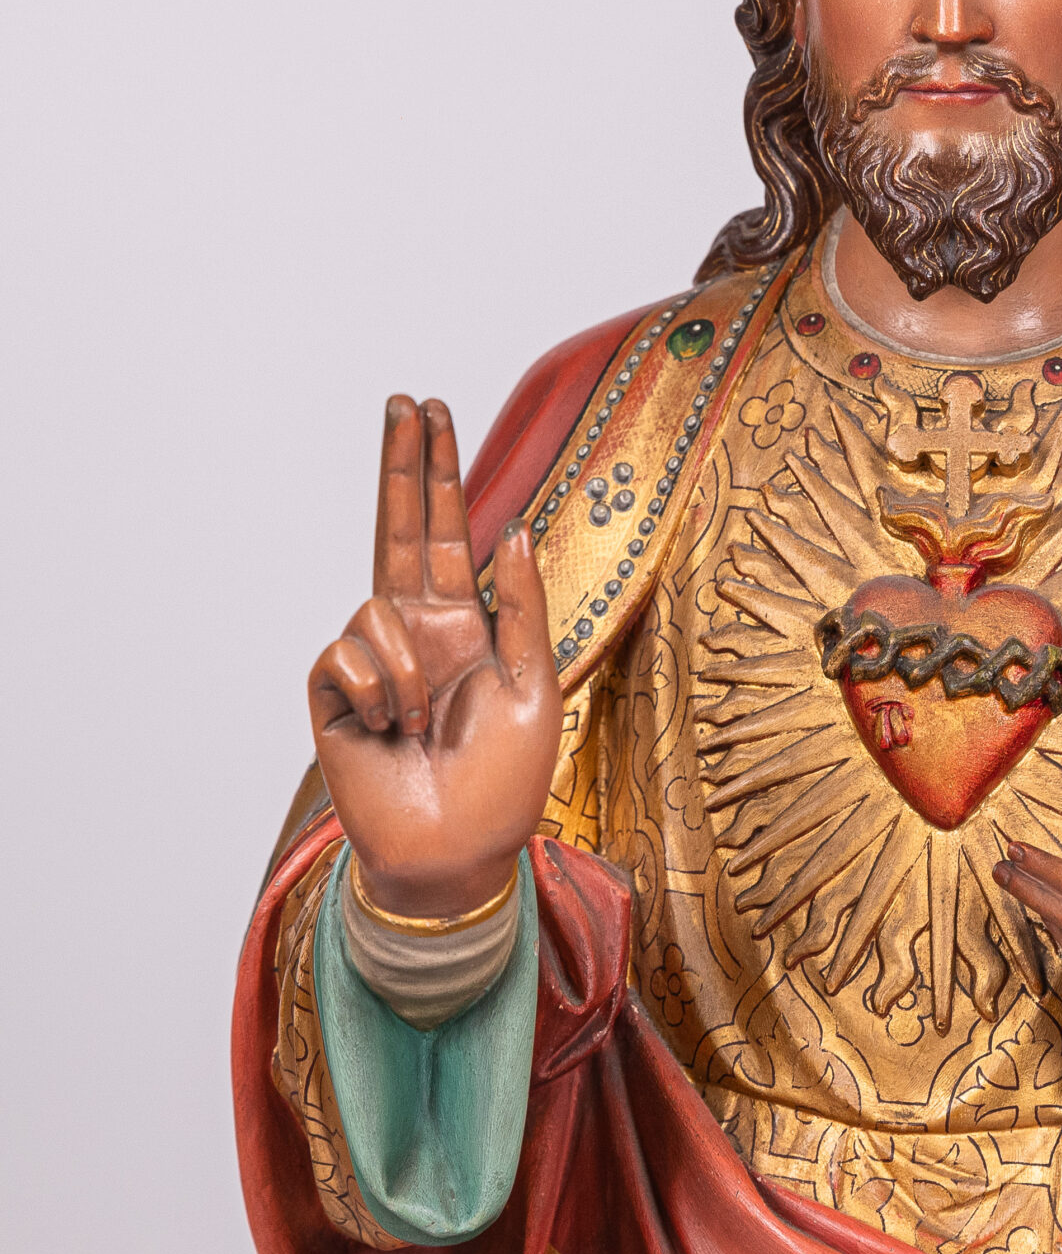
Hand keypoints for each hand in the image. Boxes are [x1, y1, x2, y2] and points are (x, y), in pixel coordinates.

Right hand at [308, 396, 561, 917]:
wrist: (461, 851)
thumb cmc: (506, 777)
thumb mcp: (536, 683)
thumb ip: (523, 607)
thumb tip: (515, 530)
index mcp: (464, 624)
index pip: (446, 532)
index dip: (437, 472)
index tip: (430, 411)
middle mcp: (415, 632)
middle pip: (399, 529)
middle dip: (404, 466)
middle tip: (404, 402)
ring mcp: (372, 662)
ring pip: (374, 605)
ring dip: (408, 667)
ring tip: (423, 722)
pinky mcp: (333, 696)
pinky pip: (345, 654)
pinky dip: (376, 690)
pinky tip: (388, 729)